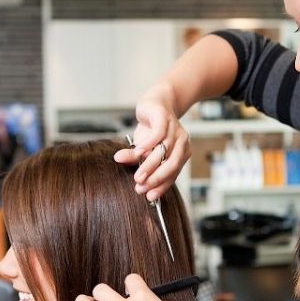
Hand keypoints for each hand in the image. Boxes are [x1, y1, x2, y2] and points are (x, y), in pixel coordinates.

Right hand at [114, 83, 190, 200]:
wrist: (155, 103)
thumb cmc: (151, 130)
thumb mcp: (141, 148)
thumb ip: (134, 157)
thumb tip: (118, 161)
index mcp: (181, 153)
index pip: (173, 174)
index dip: (161, 186)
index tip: (149, 197)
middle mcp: (182, 143)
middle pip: (171, 165)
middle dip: (156, 179)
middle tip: (140, 187)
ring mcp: (175, 130)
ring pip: (164, 152)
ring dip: (150, 166)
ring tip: (138, 176)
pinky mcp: (165, 118)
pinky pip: (158, 135)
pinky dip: (147, 146)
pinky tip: (137, 153)